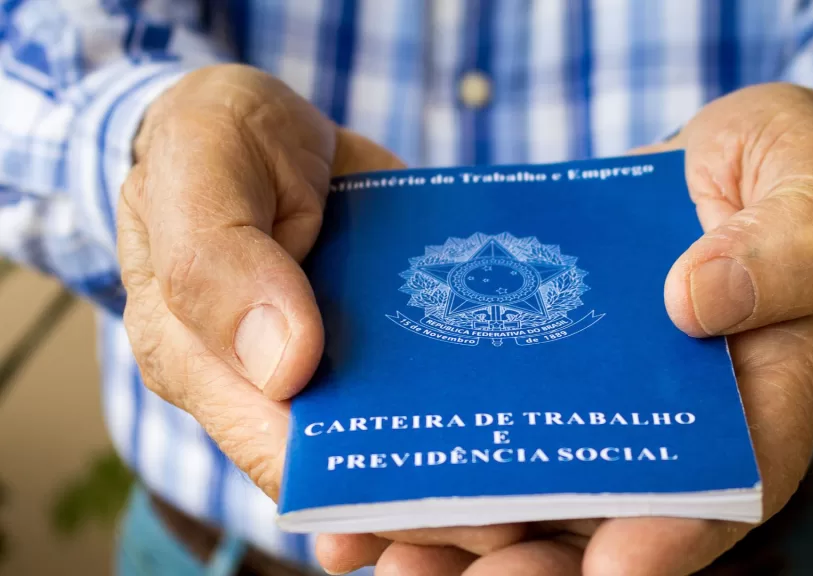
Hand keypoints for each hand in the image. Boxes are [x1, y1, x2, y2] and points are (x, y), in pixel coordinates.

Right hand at [117, 64, 525, 573]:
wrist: (258, 122)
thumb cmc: (208, 141)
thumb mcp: (198, 168)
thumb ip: (217, 262)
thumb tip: (282, 368)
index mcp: (205, 364)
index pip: (281, 453)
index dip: (357, 489)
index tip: (442, 501)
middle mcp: (270, 386)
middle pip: (352, 462)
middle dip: (428, 492)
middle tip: (516, 508)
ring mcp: (334, 363)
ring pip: (400, 431)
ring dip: (465, 459)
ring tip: (546, 479)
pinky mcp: (383, 336)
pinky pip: (432, 374)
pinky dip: (479, 397)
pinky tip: (539, 413)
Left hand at [382, 82, 812, 573]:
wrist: (726, 164)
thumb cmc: (792, 168)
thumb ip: (786, 244)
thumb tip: (697, 301)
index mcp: (767, 391)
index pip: (731, 484)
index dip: (673, 533)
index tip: (611, 566)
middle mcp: (685, 422)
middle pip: (618, 516)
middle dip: (538, 560)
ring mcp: (615, 405)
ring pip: (545, 492)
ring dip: (468, 536)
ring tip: (385, 556)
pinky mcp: (559, 377)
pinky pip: (503, 430)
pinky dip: (443, 461)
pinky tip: (368, 486)